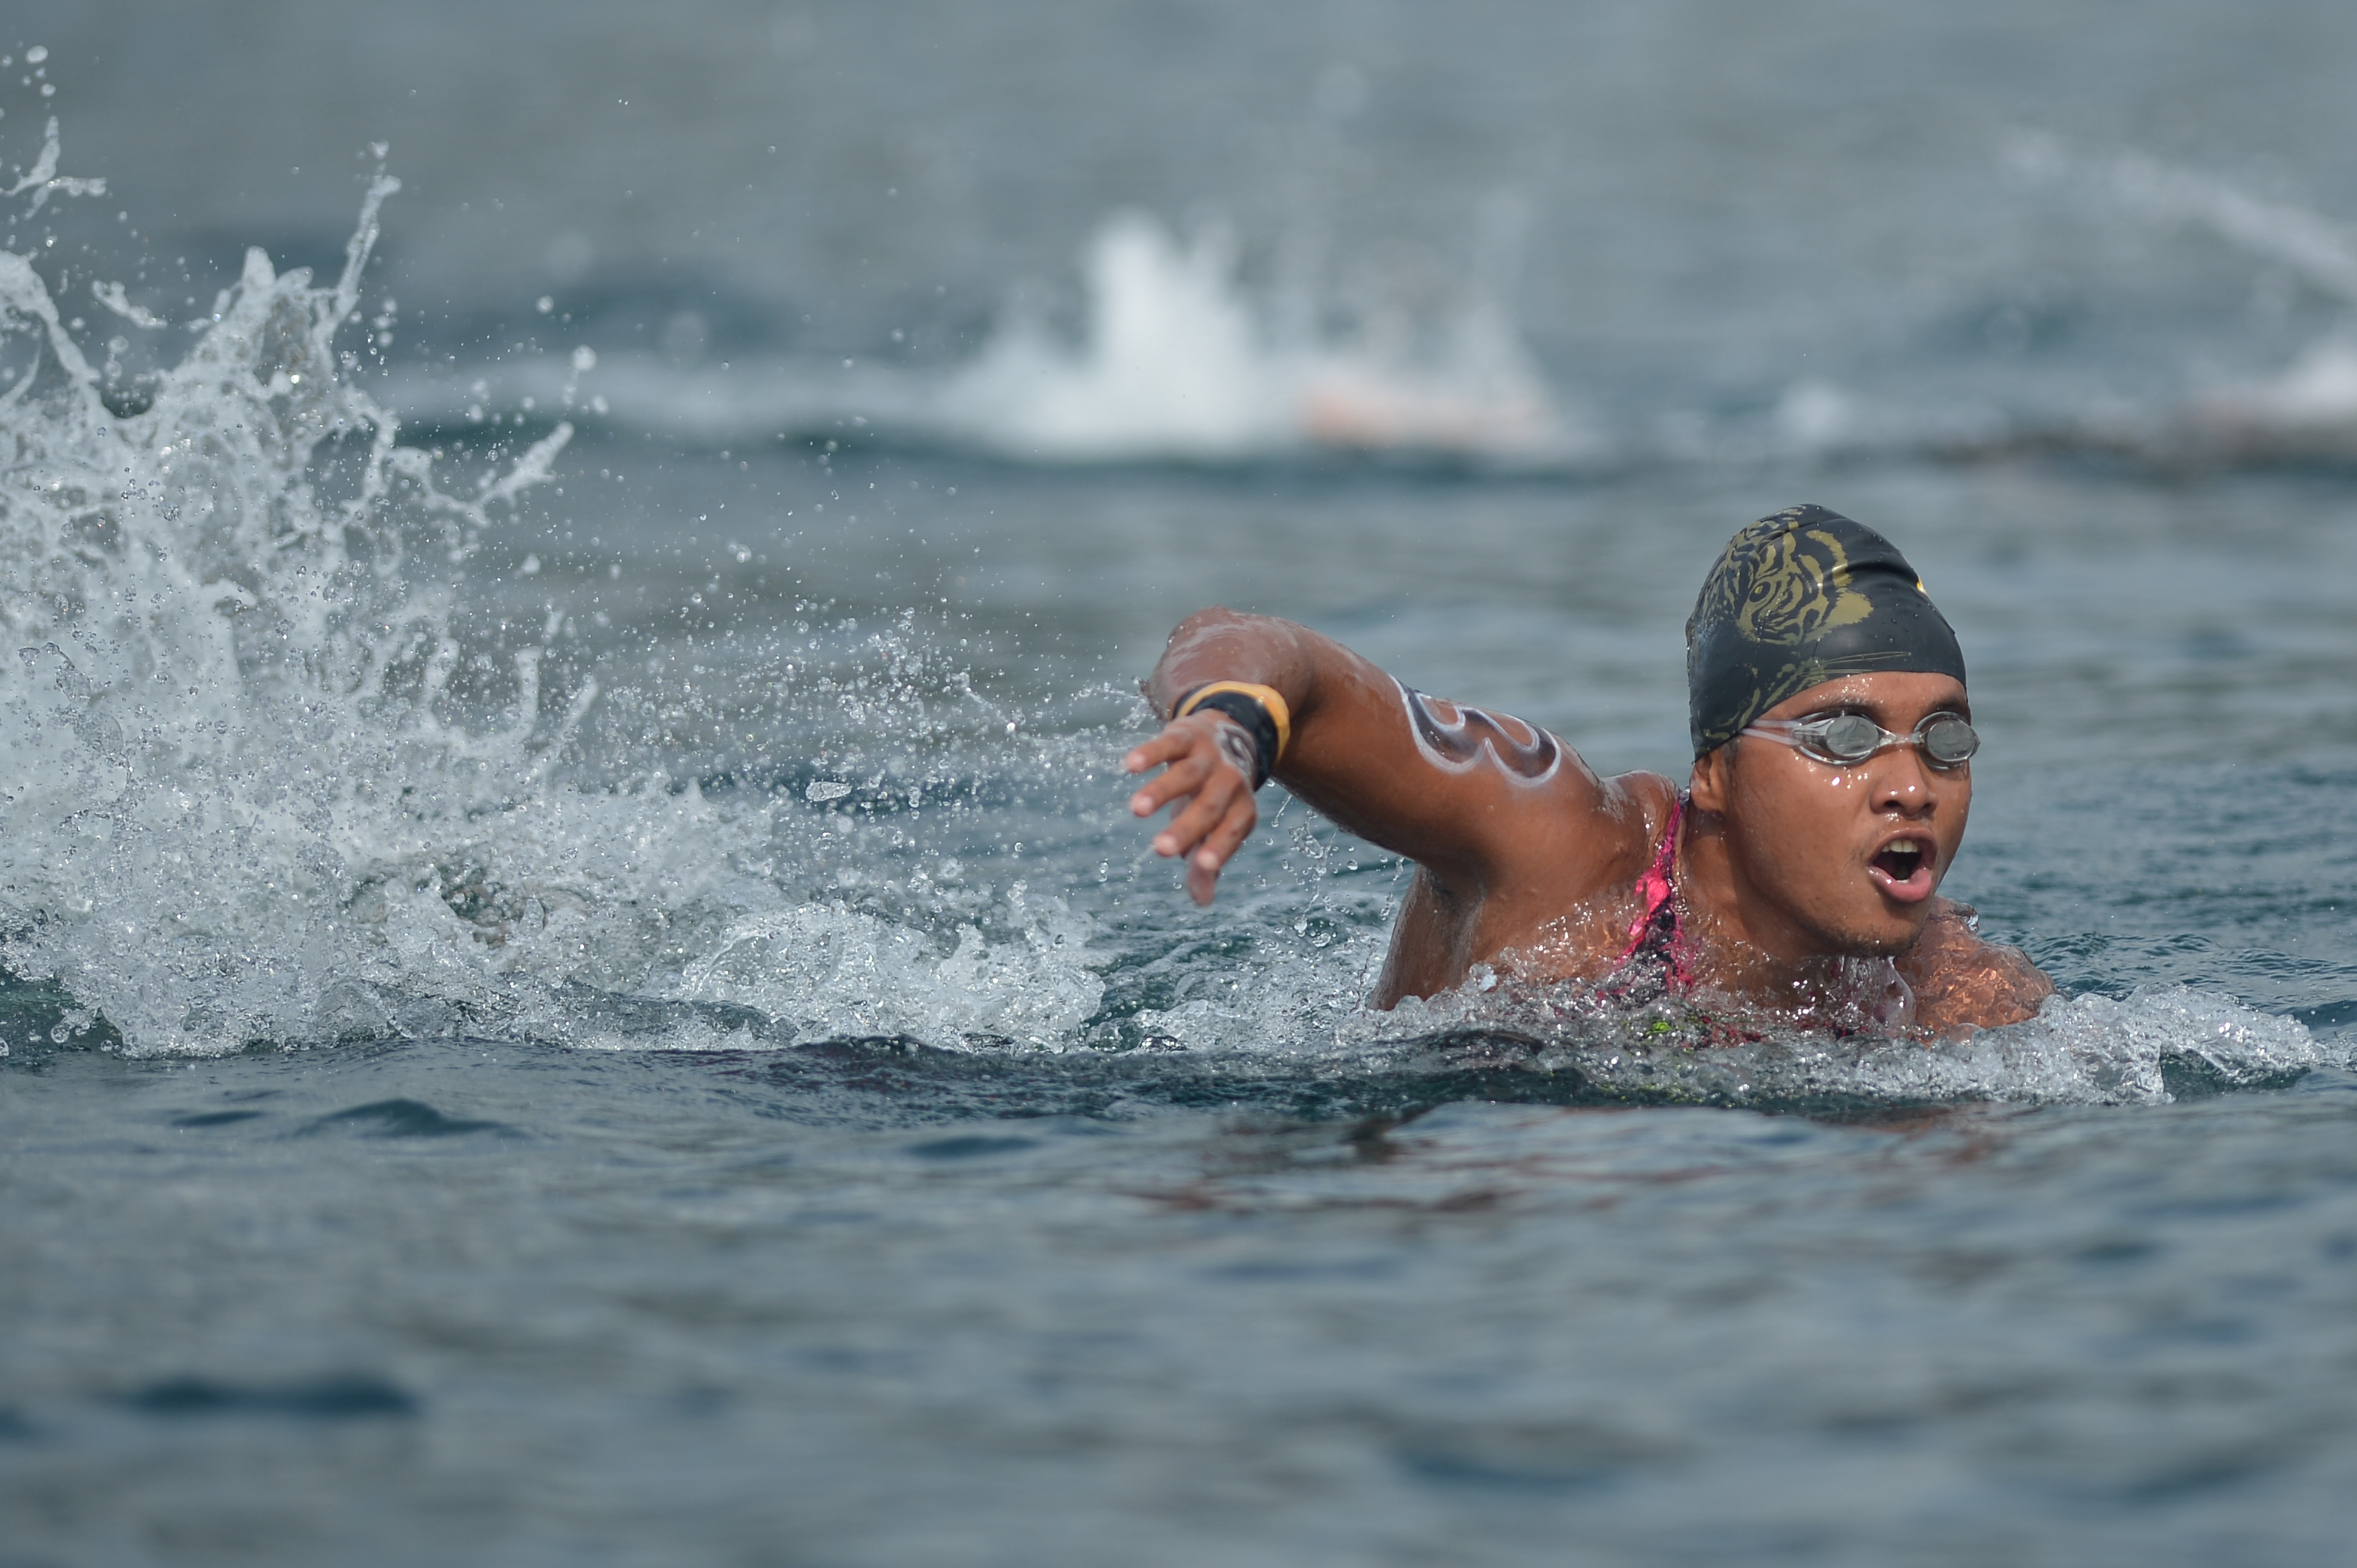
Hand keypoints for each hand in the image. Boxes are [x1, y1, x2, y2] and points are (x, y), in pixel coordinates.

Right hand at [1123, 711, 1260, 904]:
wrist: (1230, 734)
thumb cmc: (1214, 796)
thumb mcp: (1213, 828)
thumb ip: (1205, 863)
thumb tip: (1202, 901)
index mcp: (1241, 810)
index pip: (1231, 831)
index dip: (1219, 848)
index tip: (1204, 866)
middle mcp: (1230, 783)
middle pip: (1208, 807)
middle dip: (1185, 828)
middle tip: (1158, 849)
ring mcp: (1208, 758)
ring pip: (1187, 775)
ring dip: (1162, 791)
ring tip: (1136, 809)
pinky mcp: (1187, 735)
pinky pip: (1168, 744)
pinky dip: (1150, 753)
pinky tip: (1129, 765)